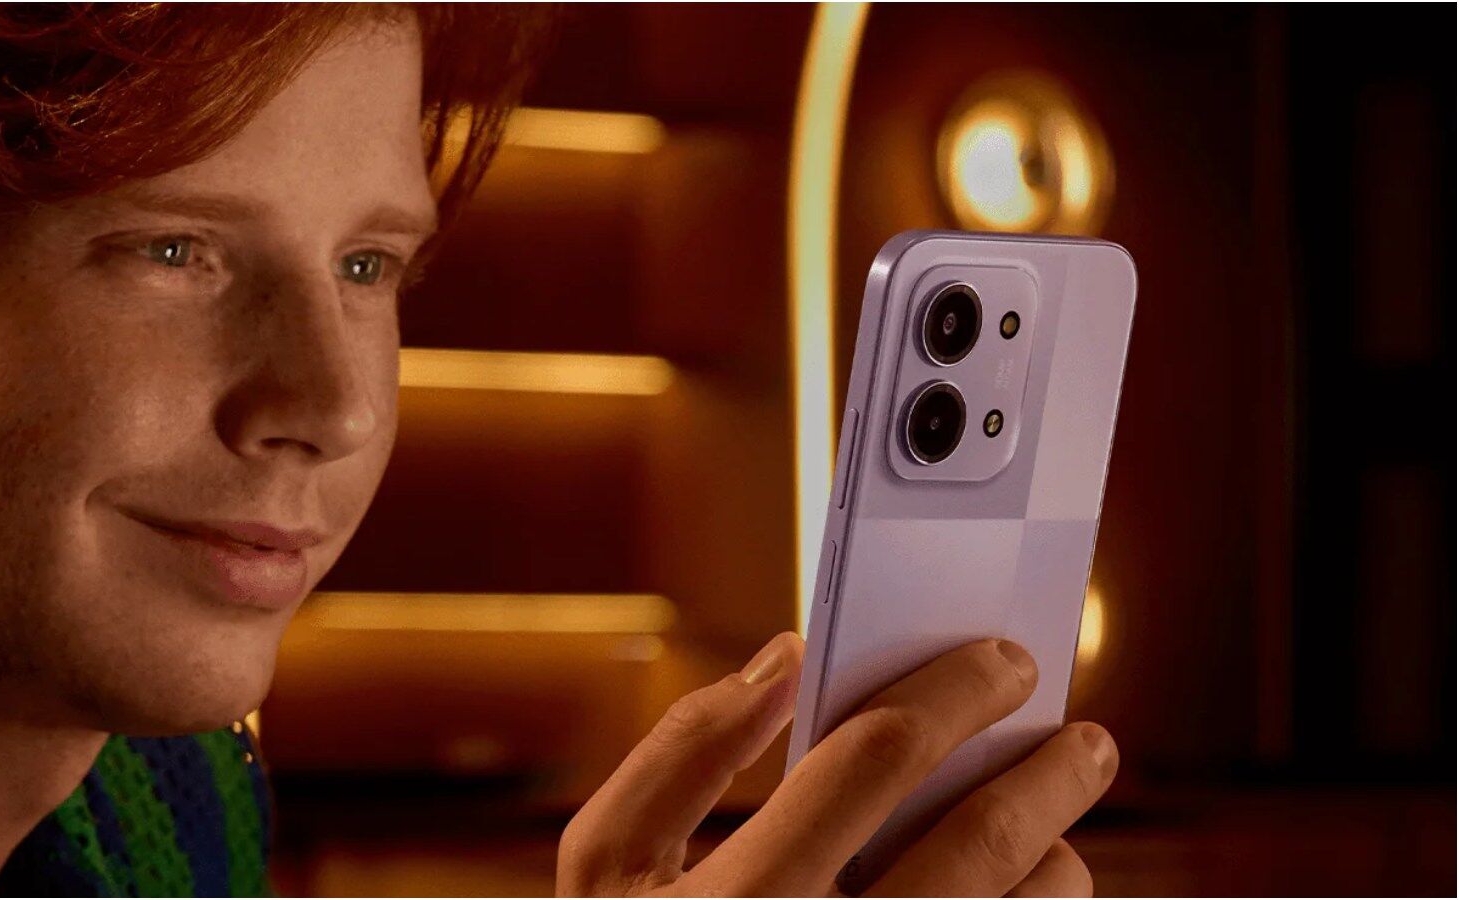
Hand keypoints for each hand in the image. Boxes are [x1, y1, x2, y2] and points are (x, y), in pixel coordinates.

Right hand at [557, 632, 1116, 896]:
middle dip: (1049, 770)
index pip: (876, 756)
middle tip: (1083, 737)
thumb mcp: (609, 866)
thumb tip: (784, 658)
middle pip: (980, 839)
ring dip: (1055, 859)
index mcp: (741, 898)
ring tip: (1053, 831)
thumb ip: (685, 749)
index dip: (953, 692)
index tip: (1006, 661)